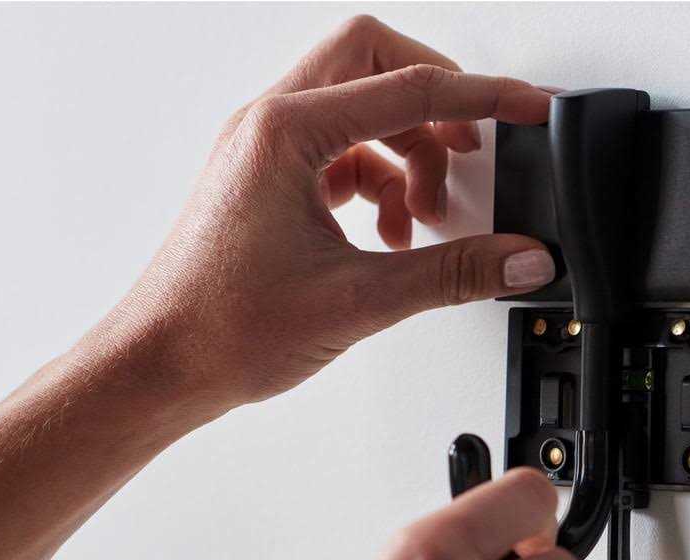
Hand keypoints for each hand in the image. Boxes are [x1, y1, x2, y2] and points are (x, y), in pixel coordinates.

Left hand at [102, 15, 556, 421]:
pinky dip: (374, 181)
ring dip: (403, 153)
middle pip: (373, 63)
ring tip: (422, 219)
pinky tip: (387, 234)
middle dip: (433, 104)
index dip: (483, 97)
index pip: (408, 86)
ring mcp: (262, 151)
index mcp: (284, 133)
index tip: (528, 108)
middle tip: (471, 150)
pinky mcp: (264, 182)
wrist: (161, 366)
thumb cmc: (222, 329)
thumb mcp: (357, 300)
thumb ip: (450, 274)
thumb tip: (518, 258)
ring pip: (356, 110)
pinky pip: (336, 153)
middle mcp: (267, 126)